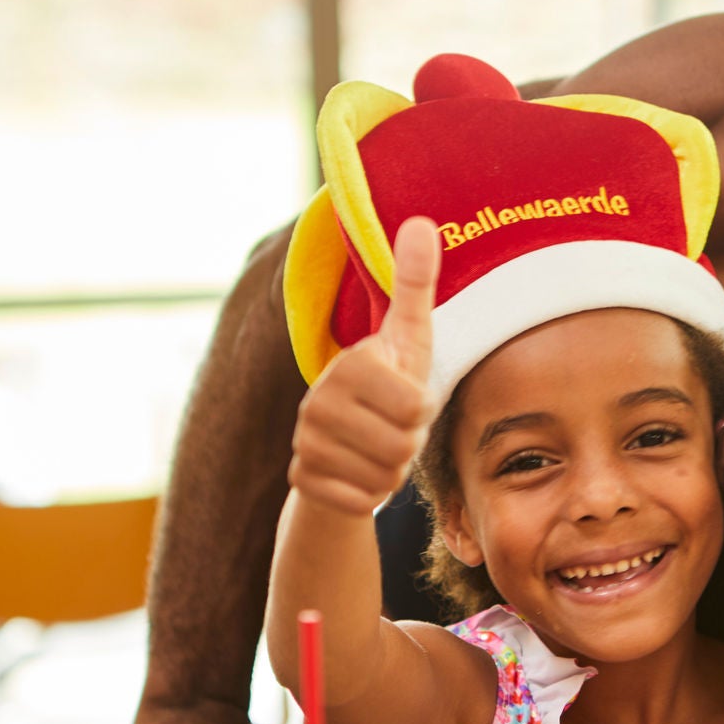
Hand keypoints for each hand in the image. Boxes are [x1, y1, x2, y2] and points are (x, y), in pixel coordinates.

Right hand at [288, 218, 439, 516]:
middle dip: (408, 443)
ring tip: (377, 447)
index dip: (422, 409)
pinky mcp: (301, 479)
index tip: (404, 396)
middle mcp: (317, 400)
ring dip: (392, 469)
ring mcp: (304, 441)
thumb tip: (423, 222)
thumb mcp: (410, 337)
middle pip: (402, 445)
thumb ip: (416, 284)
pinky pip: (361, 501)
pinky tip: (359, 473)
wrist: (344, 443)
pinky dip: (370, 494)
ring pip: (383, 477)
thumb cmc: (388, 386)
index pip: (416, 406)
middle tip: (391, 427)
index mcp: (350, 364)